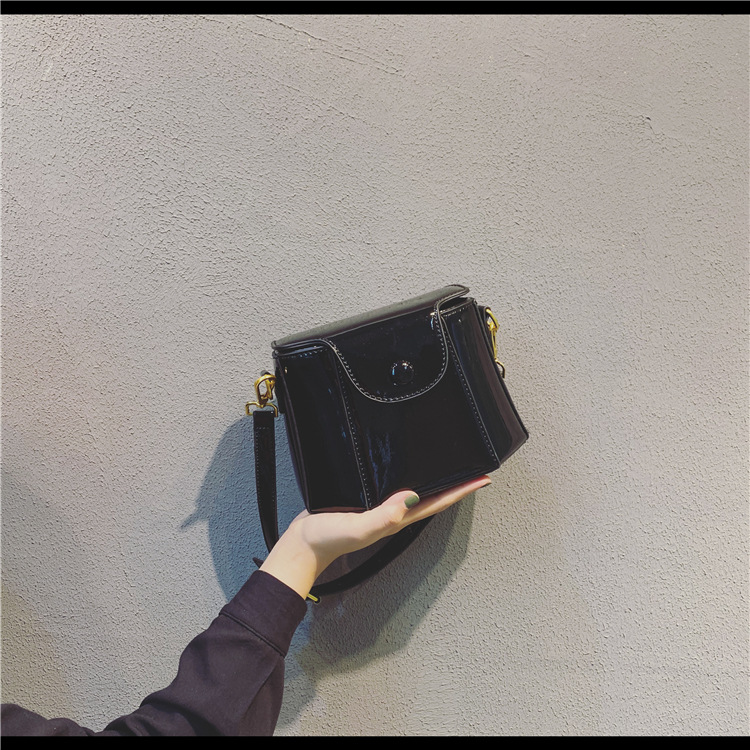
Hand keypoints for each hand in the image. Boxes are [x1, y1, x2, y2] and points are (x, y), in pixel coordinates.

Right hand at [260, 475, 490, 598]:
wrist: (301, 544)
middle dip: (455, 484)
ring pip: (416, 492)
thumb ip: (382, 516)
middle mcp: (393, 513)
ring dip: (435, 481)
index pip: (437, 502)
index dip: (461, 491)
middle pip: (433, 497)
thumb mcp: (357, 528)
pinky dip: (408, 477)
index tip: (482, 479)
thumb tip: (411, 499)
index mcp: (396, 519)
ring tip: (450, 466)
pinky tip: (407, 469)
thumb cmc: (326, 539)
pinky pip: (395, 487)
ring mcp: (380, 508)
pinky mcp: (365, 500)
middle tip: (474, 469)